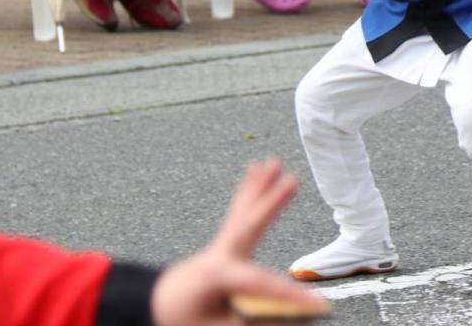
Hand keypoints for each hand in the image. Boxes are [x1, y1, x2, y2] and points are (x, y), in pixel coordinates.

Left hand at [150, 159, 325, 325]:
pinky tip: (254, 173)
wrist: (154, 309)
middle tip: (291, 178)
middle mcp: (217, 255)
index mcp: (216, 275)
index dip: (290, 292)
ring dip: (259, 186)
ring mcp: (218, 247)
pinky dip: (247, 192)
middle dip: (272, 201)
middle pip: (249, 224)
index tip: (317, 302)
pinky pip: (237, 214)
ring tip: (273, 162)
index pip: (260, 281)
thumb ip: (249, 319)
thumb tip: (285, 315)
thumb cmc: (182, 319)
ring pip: (242, 211)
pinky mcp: (220, 245)